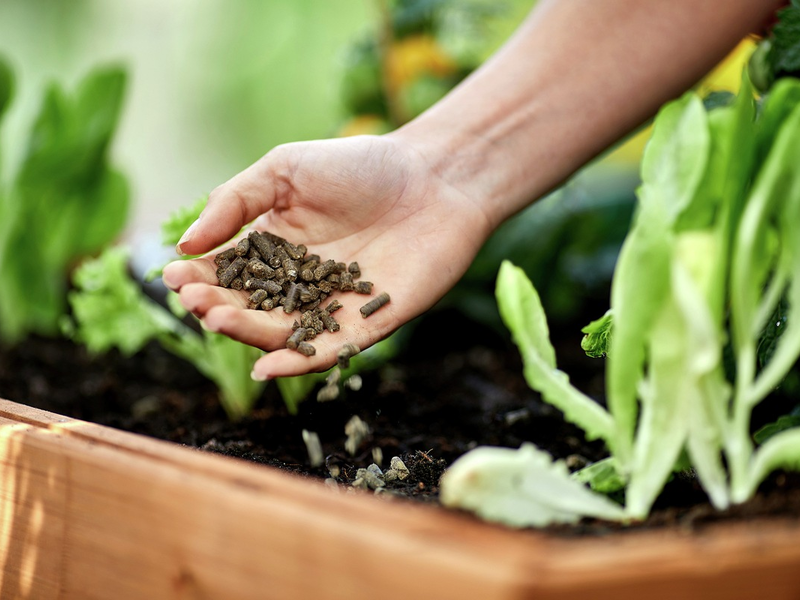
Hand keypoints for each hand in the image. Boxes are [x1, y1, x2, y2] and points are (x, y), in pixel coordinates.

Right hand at [162, 134, 492, 378]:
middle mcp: (296, 283)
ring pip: (279, 332)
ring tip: (217, 318)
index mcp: (273, 247)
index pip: (226, 271)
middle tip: (194, 299)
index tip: (173, 274)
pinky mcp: (365, 327)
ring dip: (246, 332)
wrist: (434, 178)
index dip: (198, 276)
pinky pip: (326, 352)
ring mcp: (329, 307)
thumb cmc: (361, 166)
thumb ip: (235, 202)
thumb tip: (185, 244)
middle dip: (216, 306)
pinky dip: (296, 365)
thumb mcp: (285, 170)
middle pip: (247, 306)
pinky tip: (266, 368)